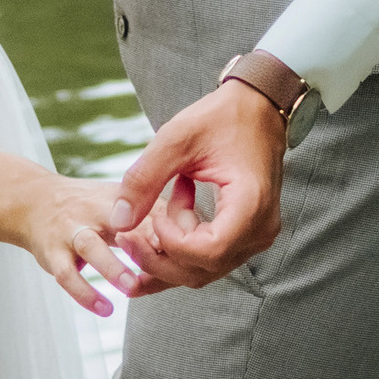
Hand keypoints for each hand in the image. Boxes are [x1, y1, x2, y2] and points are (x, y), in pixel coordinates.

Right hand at [21, 173, 174, 316]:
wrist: (33, 202)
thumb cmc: (88, 207)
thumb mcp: (118, 201)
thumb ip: (151, 218)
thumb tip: (192, 237)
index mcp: (116, 199)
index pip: (146, 210)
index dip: (166, 229)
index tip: (186, 248)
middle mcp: (92, 211)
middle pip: (119, 223)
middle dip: (142, 242)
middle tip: (167, 263)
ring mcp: (70, 231)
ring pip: (91, 247)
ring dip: (113, 267)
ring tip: (133, 287)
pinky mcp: (51, 253)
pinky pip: (67, 275)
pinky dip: (85, 294)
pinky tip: (105, 309)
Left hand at [111, 81, 285, 287]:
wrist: (258, 107)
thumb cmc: (221, 117)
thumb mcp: (177, 138)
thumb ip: (144, 179)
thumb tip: (118, 223)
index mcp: (250, 204)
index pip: (208, 251)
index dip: (171, 242)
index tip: (154, 215)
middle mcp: (260, 229)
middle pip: (202, 270)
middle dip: (158, 257)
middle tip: (128, 232)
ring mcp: (256, 236)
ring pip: (203, 271)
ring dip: (168, 250)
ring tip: (154, 212)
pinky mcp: (247, 236)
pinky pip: (209, 259)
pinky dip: (181, 248)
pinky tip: (166, 218)